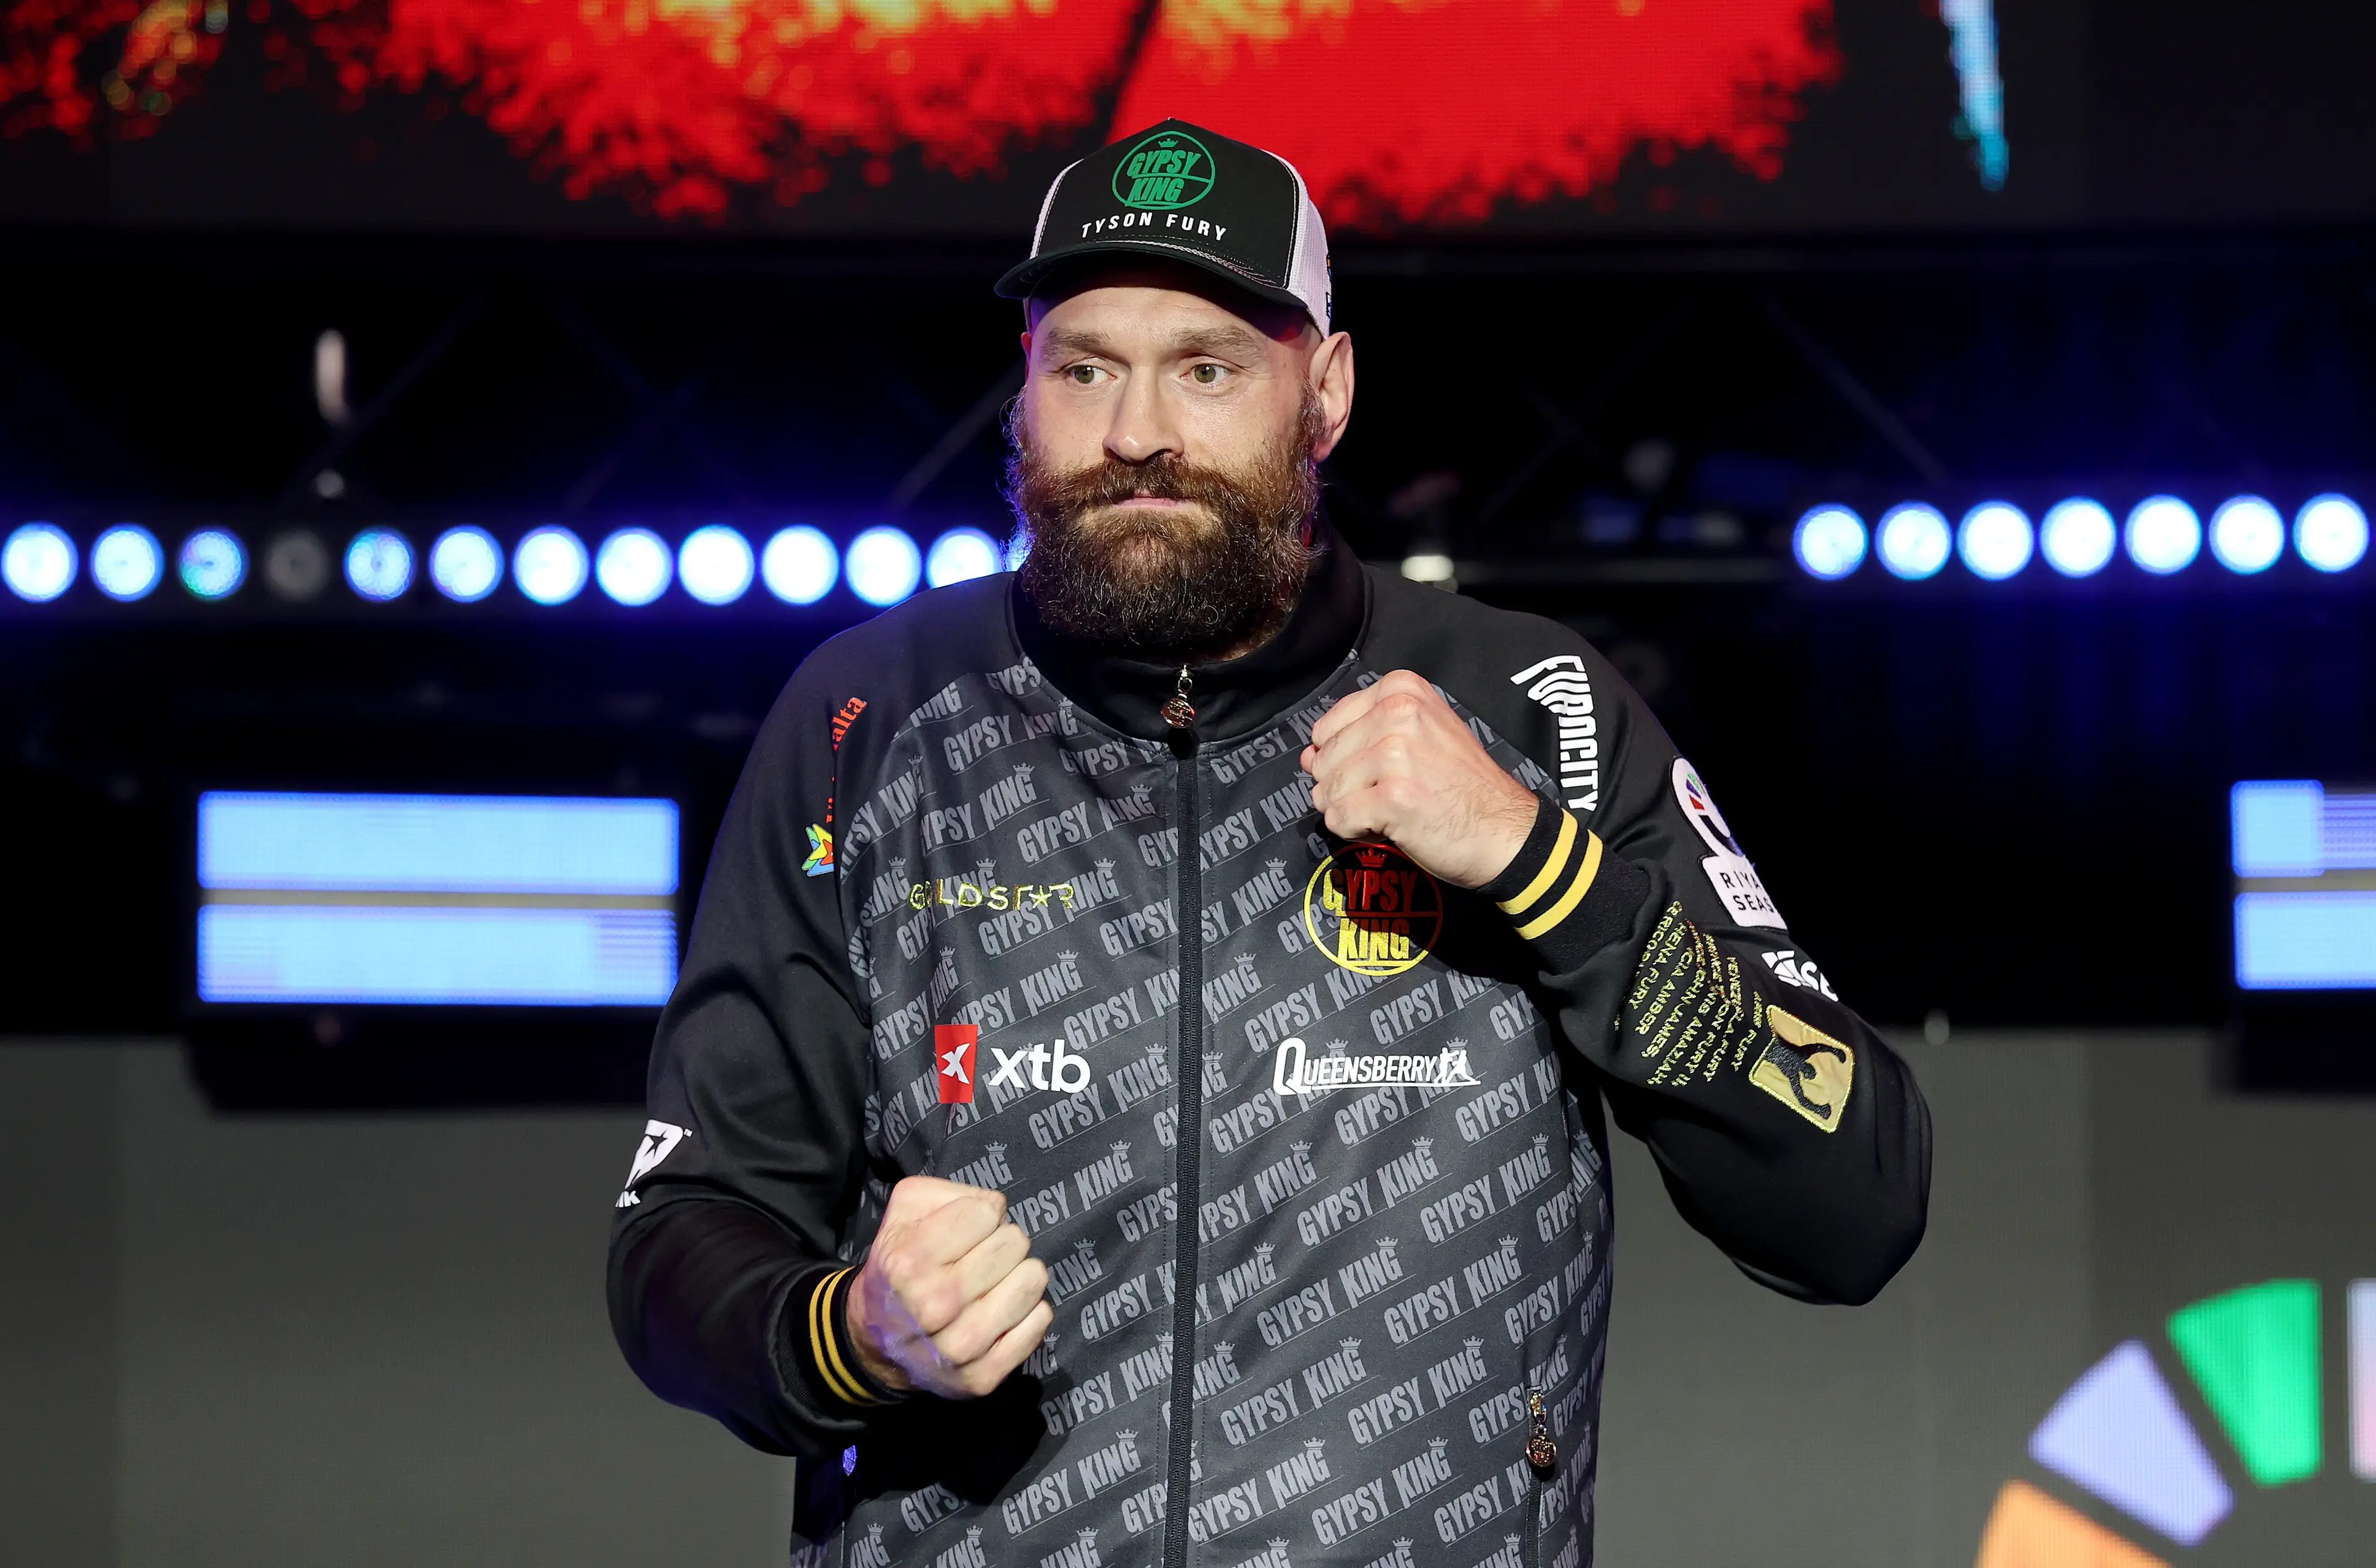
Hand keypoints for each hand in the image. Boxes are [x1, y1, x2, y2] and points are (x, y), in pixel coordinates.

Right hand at [846, 1175, 1052, 1397]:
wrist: (875, 1344)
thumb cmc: (899, 1267)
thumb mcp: (903, 1214)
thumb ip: (948, 1193)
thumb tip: (995, 1207)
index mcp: (909, 1262)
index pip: (986, 1211)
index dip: (980, 1214)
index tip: (966, 1230)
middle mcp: (933, 1305)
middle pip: (1013, 1243)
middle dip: (1001, 1243)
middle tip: (980, 1259)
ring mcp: (959, 1347)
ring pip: (1032, 1282)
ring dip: (1019, 1275)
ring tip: (994, 1284)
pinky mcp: (981, 1376)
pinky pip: (1039, 1323)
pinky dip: (1029, 1312)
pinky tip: (1002, 1313)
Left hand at [1301, 669, 1541, 890]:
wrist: (1505, 830)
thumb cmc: (1462, 786)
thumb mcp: (1420, 737)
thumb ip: (1361, 737)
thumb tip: (1306, 756)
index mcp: (1401, 690)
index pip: (1329, 725)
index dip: (1344, 757)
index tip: (1379, 770)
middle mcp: (1398, 713)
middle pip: (1324, 759)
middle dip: (1344, 787)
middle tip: (1388, 796)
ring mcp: (1395, 753)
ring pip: (1327, 790)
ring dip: (1350, 811)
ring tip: (1390, 812)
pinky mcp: (1394, 796)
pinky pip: (1339, 817)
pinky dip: (1355, 831)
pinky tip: (1388, 828)